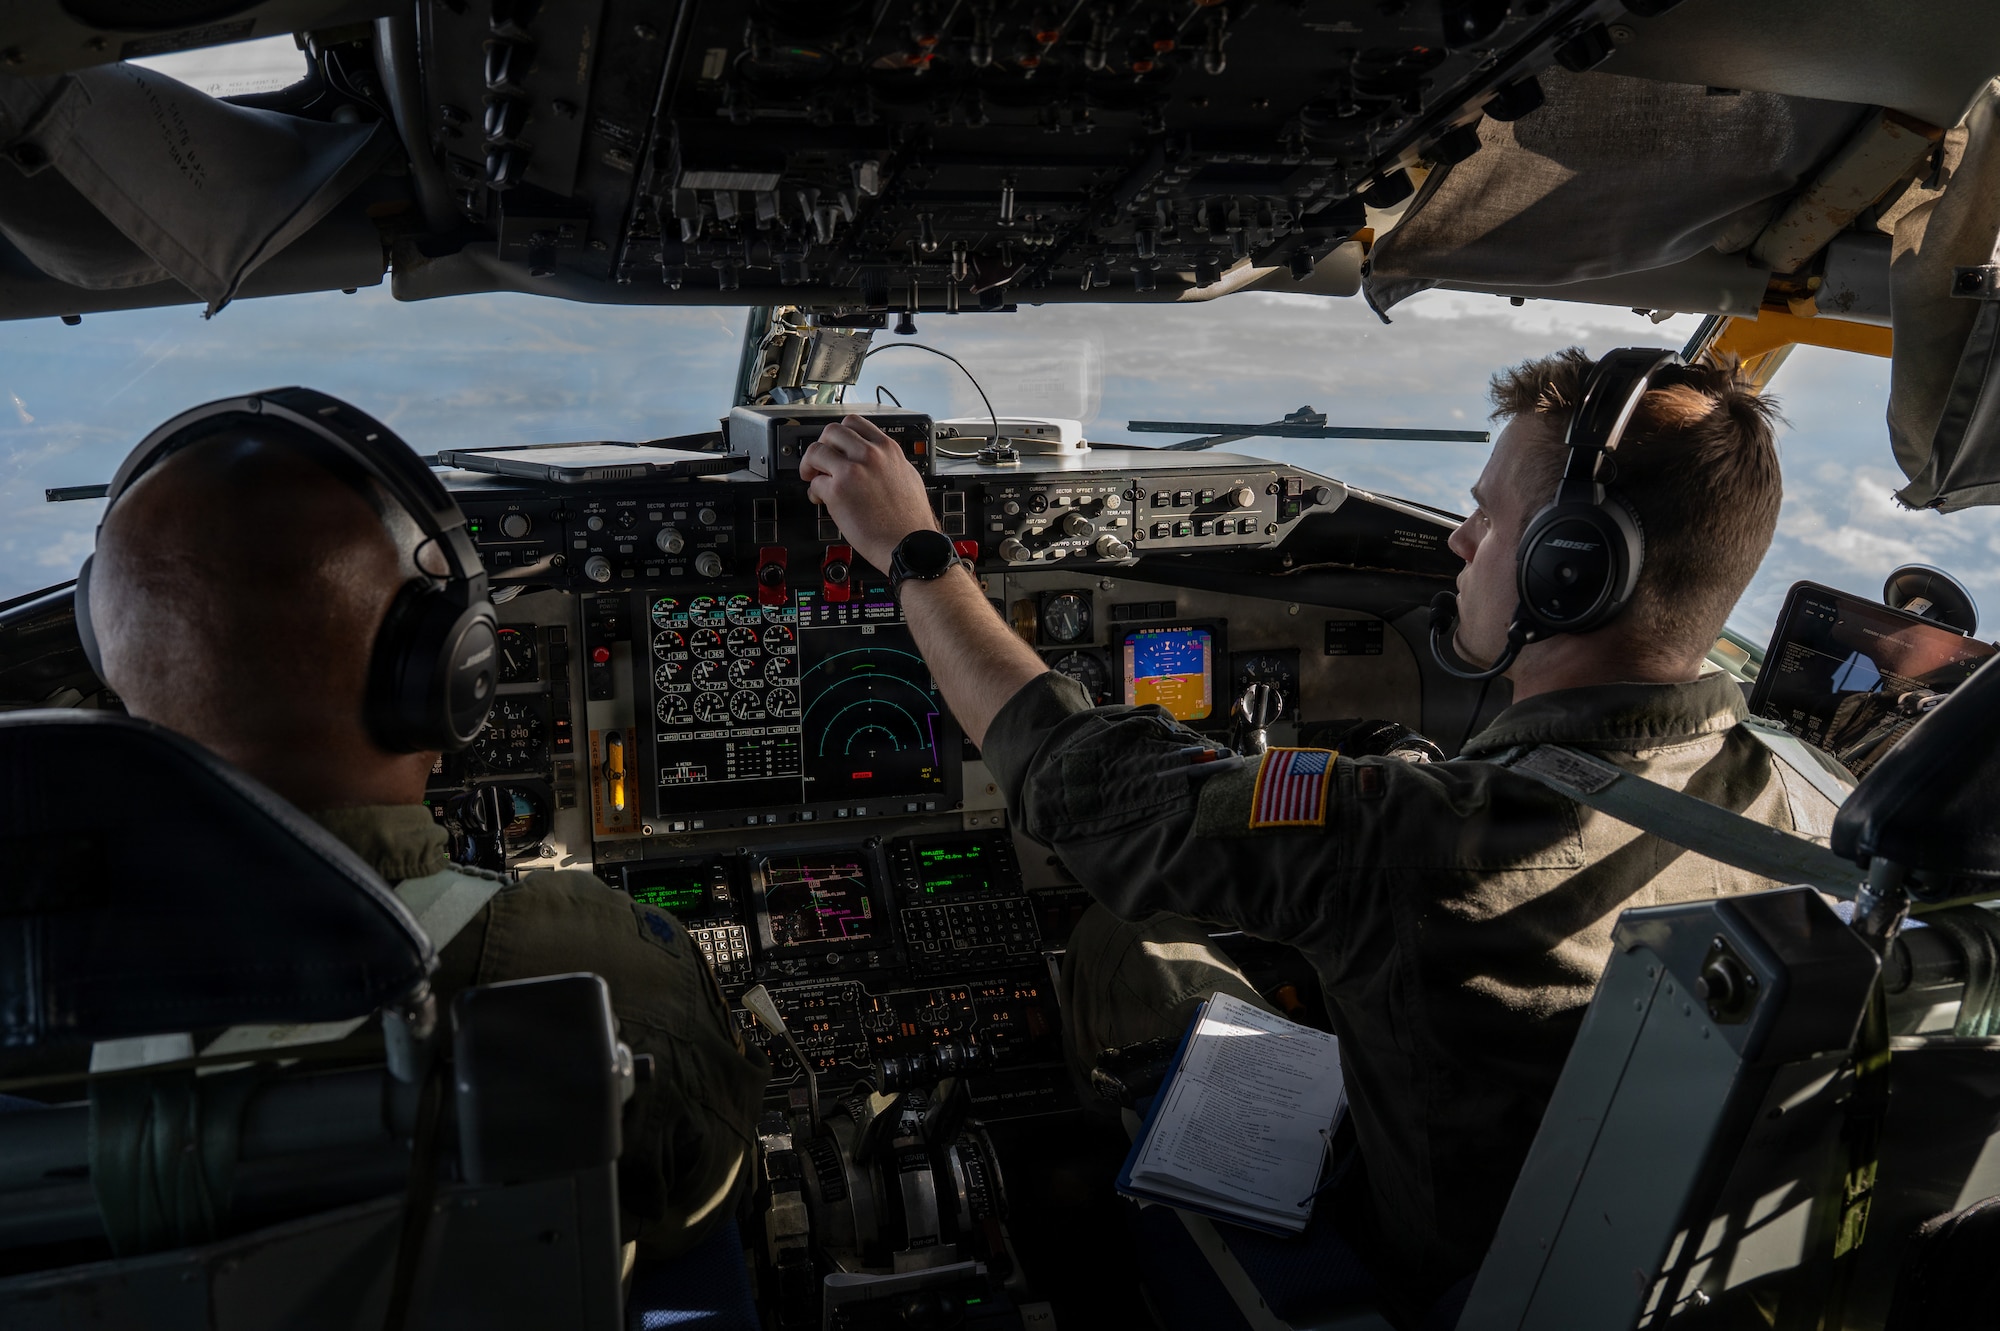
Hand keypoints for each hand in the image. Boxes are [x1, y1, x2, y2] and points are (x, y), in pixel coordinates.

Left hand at [797, 415, 937, 571]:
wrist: (908, 543)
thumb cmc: (910, 519)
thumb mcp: (907, 476)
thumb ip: (887, 462)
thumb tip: (873, 461)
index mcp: (887, 449)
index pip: (854, 423)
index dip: (839, 435)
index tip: (835, 446)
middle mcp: (869, 455)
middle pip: (831, 431)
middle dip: (822, 446)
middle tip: (820, 462)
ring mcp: (852, 471)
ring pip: (816, 451)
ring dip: (810, 465)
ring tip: (815, 479)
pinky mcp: (838, 491)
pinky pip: (815, 483)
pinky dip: (814, 492)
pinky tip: (822, 501)